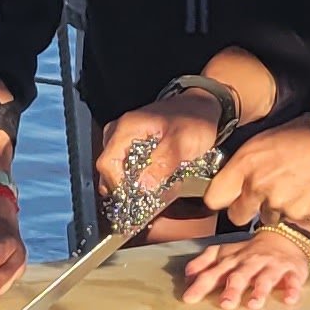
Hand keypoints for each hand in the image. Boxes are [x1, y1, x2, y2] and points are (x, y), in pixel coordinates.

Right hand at [92, 87, 229, 208]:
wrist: (202, 107)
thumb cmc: (193, 120)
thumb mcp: (182, 142)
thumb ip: (163, 163)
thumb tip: (143, 186)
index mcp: (127, 128)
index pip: (107, 163)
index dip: (117, 184)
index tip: (133, 198)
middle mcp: (118, 132)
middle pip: (108, 168)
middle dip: (122, 187)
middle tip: (141, 202)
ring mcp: (122, 137)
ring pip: (115, 168)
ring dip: (128, 184)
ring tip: (145, 196)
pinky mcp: (130, 144)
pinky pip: (124, 165)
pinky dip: (133, 177)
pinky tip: (147, 185)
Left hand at [178, 224, 309, 309]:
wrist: (285, 236)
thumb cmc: (251, 251)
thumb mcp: (226, 253)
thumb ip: (206, 263)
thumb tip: (187, 274)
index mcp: (232, 261)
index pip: (214, 273)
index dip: (201, 285)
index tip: (189, 298)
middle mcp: (251, 262)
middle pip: (240, 276)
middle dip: (233, 289)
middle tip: (225, 303)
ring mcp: (272, 266)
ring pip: (266, 278)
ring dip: (260, 290)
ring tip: (254, 304)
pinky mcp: (293, 270)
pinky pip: (293, 280)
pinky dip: (292, 289)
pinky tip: (290, 299)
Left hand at [200, 119, 309, 234]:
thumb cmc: (306, 133)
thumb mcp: (267, 139)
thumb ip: (248, 163)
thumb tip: (238, 178)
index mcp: (245, 162)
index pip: (214, 198)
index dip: (221, 199)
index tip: (229, 197)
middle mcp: (256, 185)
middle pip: (236, 216)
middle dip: (247, 209)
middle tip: (263, 197)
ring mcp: (277, 202)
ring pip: (266, 219)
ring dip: (275, 210)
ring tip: (293, 189)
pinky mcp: (298, 214)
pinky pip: (290, 219)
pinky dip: (297, 211)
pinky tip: (308, 193)